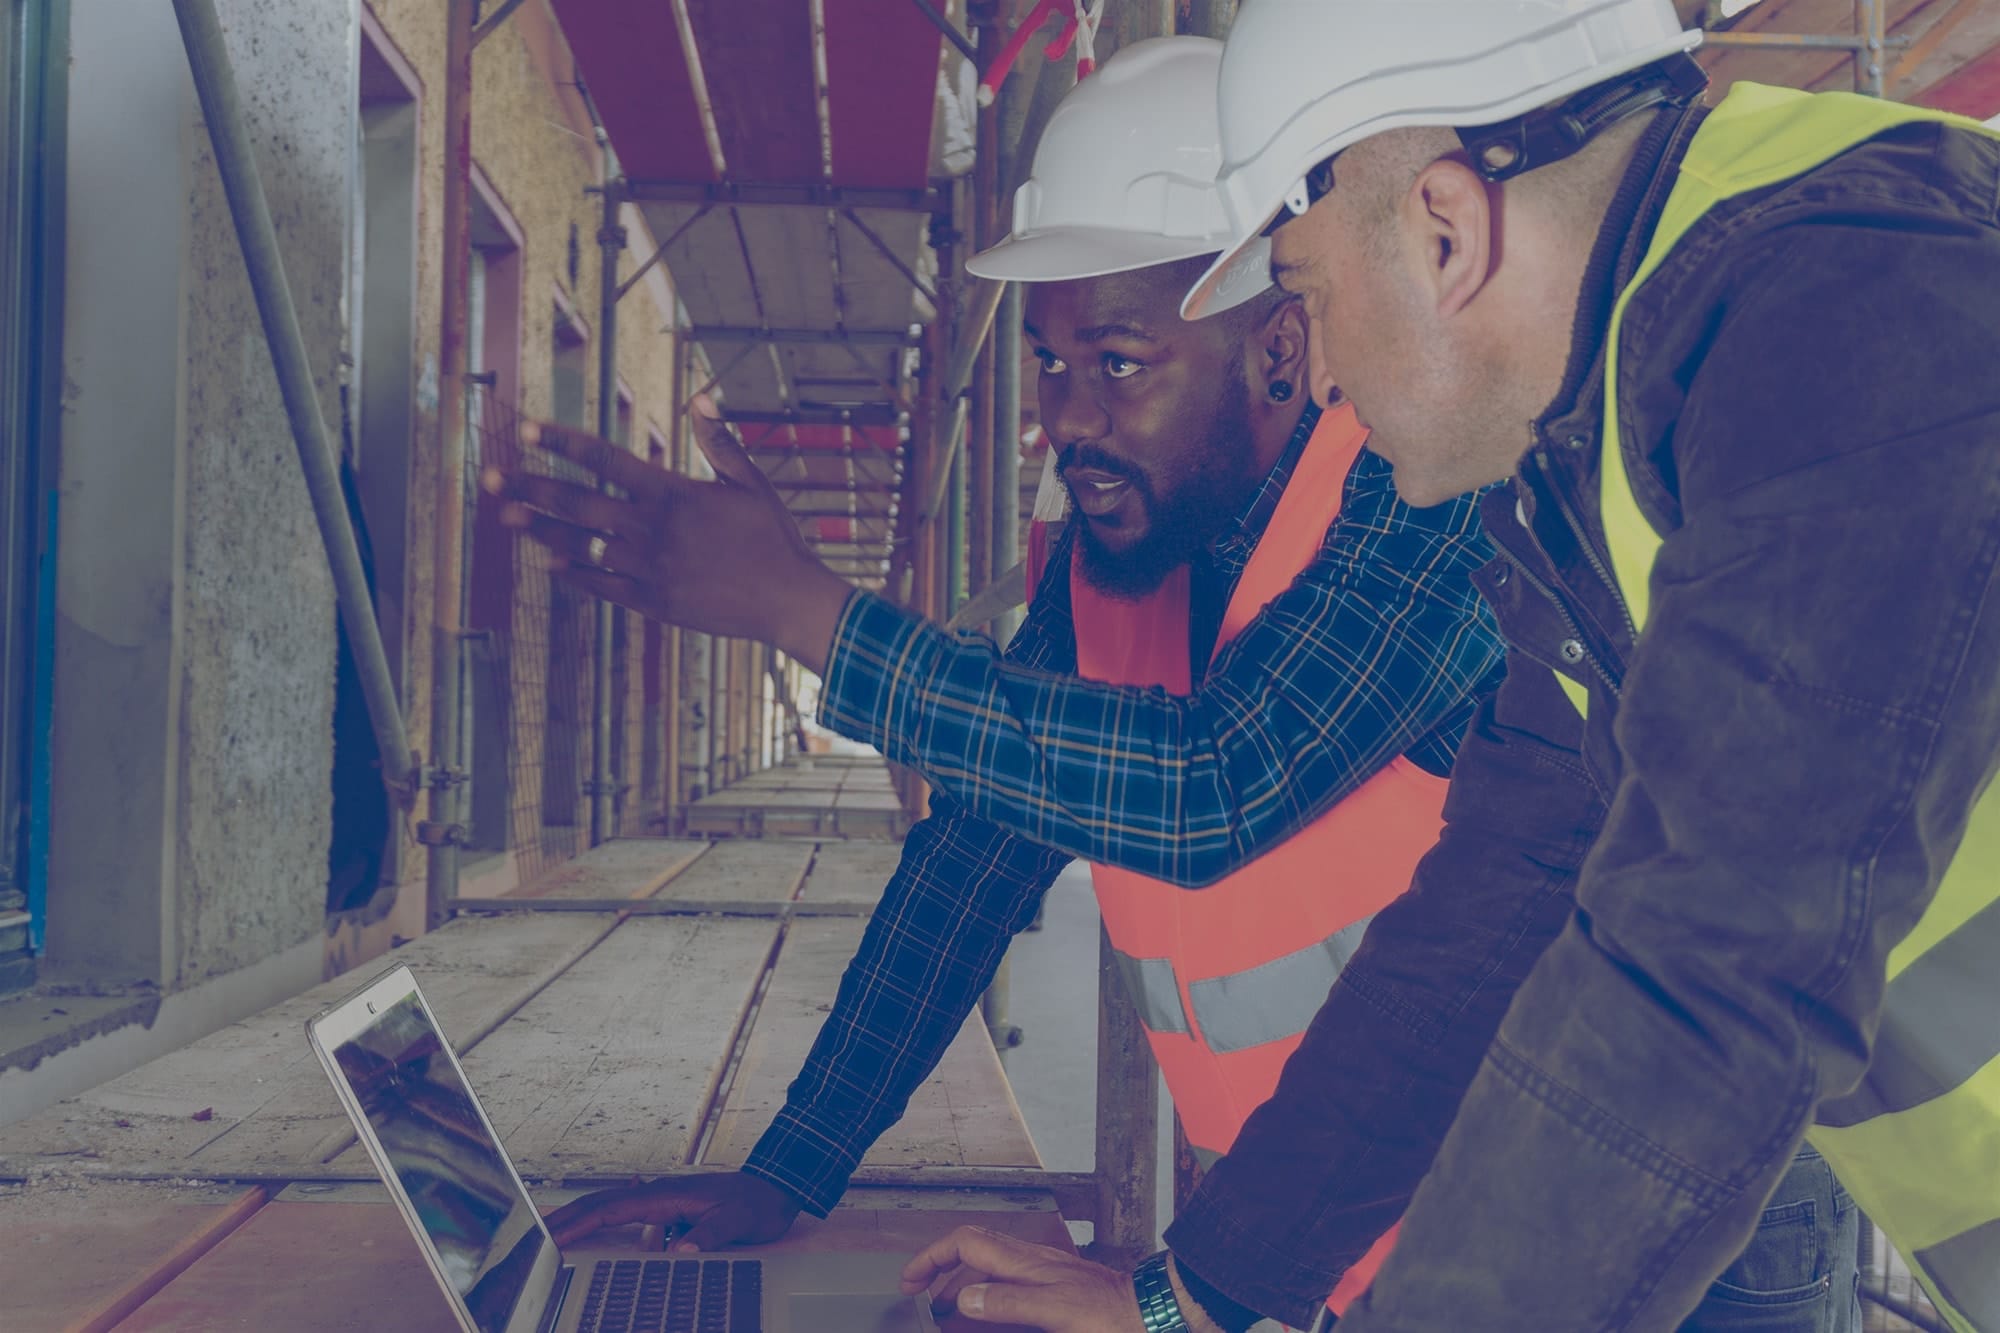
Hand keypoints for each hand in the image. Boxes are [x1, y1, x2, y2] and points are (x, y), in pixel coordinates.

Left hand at [482, 394, 854, 672]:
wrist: (787, 602)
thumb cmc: (773, 539)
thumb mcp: (752, 483)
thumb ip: (719, 443)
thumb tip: (700, 400)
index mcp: (673, 494)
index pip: (604, 460)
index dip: (561, 442)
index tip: (526, 429)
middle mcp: (652, 529)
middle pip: (578, 504)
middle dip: (530, 488)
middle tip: (489, 478)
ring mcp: (648, 569)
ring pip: (581, 546)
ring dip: (540, 530)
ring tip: (506, 517)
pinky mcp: (653, 602)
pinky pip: (603, 587)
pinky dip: (575, 575)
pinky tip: (551, 565)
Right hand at [542, 1171, 803, 1250]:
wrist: (777, 1188)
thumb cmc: (758, 1203)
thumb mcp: (739, 1221)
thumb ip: (711, 1235)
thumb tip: (679, 1252)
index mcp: (668, 1196)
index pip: (613, 1209)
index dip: (581, 1222)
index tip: (553, 1235)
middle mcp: (661, 1195)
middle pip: (603, 1204)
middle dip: (569, 1218)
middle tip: (537, 1235)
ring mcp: (664, 1200)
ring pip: (613, 1207)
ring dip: (583, 1218)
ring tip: (555, 1235)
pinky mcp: (672, 1209)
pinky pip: (631, 1216)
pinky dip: (607, 1222)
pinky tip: (599, 1235)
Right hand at [900, 1226, 1144, 1330]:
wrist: (1151, 1312)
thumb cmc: (1111, 1314)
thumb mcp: (1054, 1311)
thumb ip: (1008, 1302)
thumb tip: (965, 1297)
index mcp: (1026, 1261)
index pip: (965, 1242)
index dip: (932, 1257)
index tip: (910, 1281)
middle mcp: (1031, 1261)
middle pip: (972, 1251)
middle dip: (940, 1269)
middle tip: (919, 1297)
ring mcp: (1043, 1271)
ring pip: (989, 1267)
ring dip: (962, 1284)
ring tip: (946, 1311)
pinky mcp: (1055, 1285)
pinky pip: (1009, 1282)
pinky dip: (987, 1293)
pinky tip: (988, 1310)